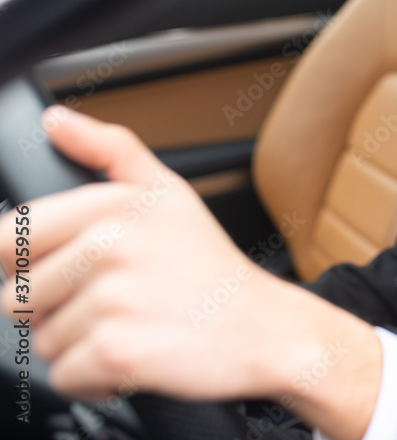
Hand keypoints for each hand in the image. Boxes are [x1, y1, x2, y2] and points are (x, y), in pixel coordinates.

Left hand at [0, 107, 380, 438]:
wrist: (266, 329)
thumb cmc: (213, 267)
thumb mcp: (169, 193)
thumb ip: (109, 150)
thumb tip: (55, 122)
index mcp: (112, 206)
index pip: (7, 237)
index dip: (30, 262)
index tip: (69, 271)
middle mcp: (109, 247)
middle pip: (17, 297)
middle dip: (55, 309)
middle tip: (112, 302)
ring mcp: (112, 300)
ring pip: (41, 340)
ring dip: (78, 345)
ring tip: (130, 327)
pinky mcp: (115, 352)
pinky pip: (64, 375)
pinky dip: (92, 379)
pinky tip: (132, 357)